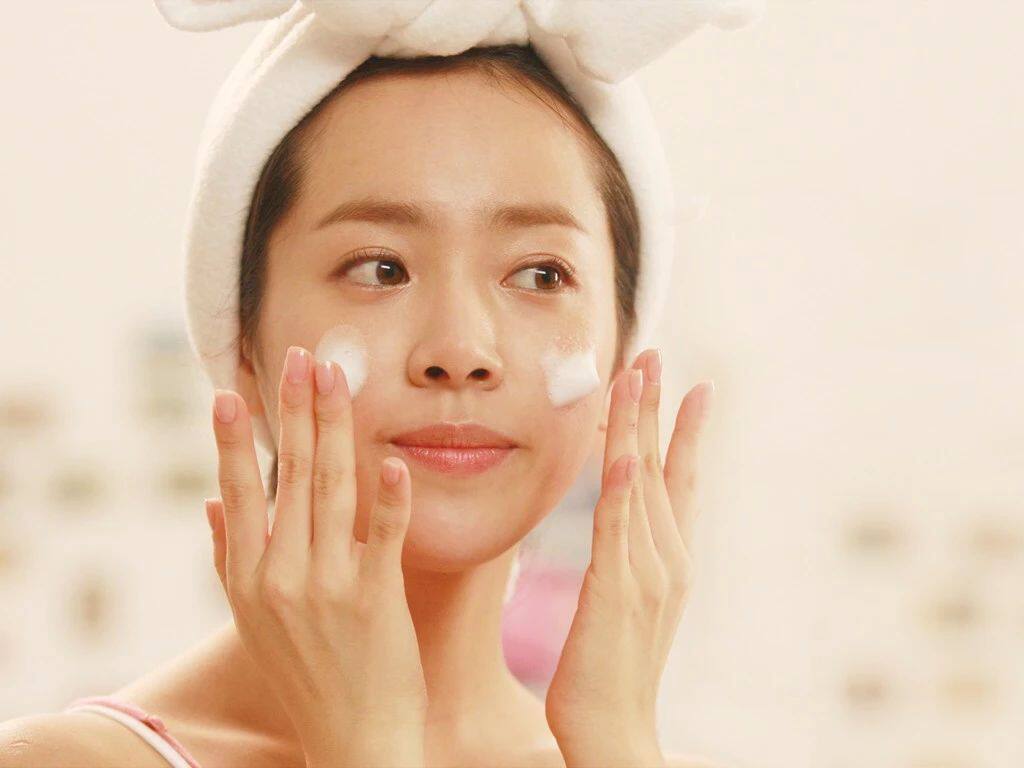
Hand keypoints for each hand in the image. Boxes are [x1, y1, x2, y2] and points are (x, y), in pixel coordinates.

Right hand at [204, 345, 426, 767]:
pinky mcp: (377, 599)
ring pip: (331, 491)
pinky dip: (389, 500)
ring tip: (337, 380)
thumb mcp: (252, 622)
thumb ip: (228, 560)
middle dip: (295, 411)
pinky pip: (383, 537)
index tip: (229, 389)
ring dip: (334, 429)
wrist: (353, 738)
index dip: (234, 439)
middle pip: (290, 476)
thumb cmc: (303, 674)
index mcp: (249, 579)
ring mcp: (329, 586)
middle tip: (302, 359)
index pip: (239, 492)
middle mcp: (282, 576)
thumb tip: (209, 503)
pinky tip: (392, 462)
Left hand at [544, 348, 714, 766]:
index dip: (684, 431)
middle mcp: (667, 557)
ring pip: (642, 483)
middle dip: (657, 408)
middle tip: (654, 354)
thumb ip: (625, 557)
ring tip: (637, 375)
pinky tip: (624, 454)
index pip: (679, 480)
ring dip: (639, 426)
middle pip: (663, 466)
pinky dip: (624, 491)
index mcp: (668, 558)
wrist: (612, 729)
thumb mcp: (623, 602)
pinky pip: (618, 530)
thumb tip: (620, 523)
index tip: (689, 385)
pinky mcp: (616, 591)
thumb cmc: (609, 669)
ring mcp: (646, 573)